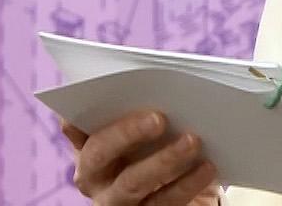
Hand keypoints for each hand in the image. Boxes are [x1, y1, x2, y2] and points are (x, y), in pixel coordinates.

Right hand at [61, 109, 220, 204]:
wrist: (187, 194)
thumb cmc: (164, 148)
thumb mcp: (152, 130)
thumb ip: (147, 110)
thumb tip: (168, 87)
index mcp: (90, 146)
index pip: (75, 126)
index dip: (78, 113)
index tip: (98, 94)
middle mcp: (95, 177)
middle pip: (99, 154)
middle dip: (127, 133)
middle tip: (159, 118)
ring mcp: (116, 201)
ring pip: (132, 183)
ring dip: (164, 160)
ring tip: (193, 141)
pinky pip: (163, 202)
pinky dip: (187, 184)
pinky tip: (207, 167)